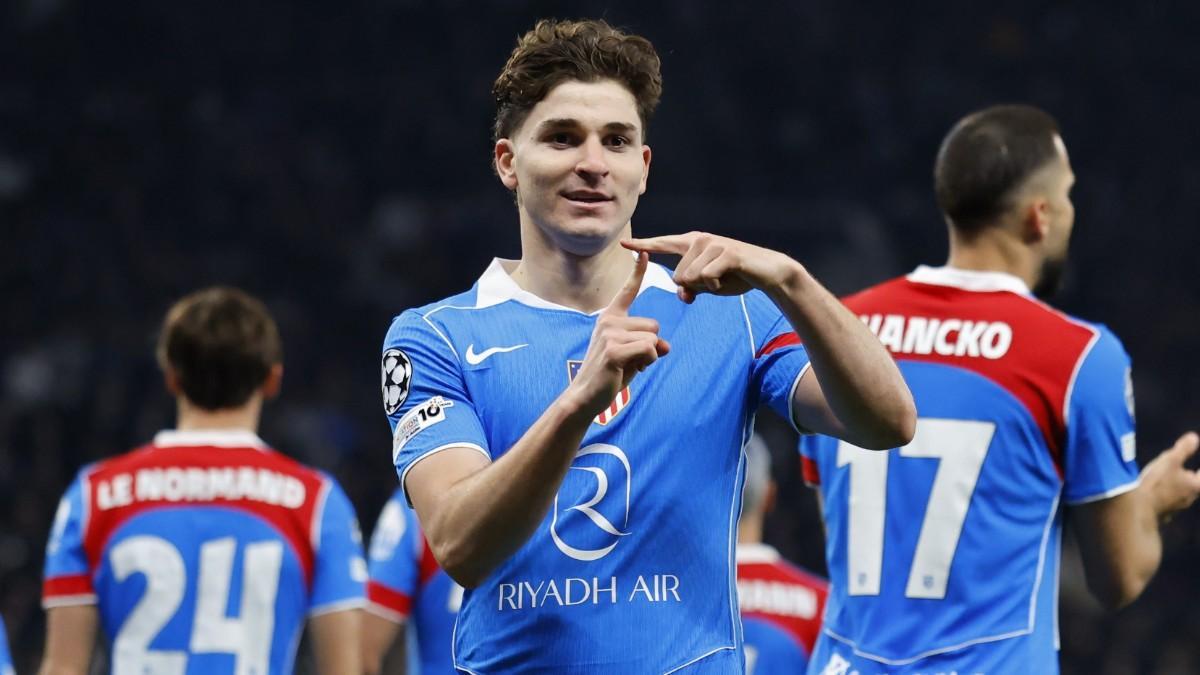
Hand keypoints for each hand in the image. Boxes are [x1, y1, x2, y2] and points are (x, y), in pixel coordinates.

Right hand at [565, 252, 669, 416]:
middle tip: (631, 361)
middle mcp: (608, 321)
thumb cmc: (609, 374)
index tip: (642, 251)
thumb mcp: (633, 356)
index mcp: (610, 317)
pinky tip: (629, 370)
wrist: (586, 396)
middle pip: (654, 325)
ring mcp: (610, 334)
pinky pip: (649, 350)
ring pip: (653, 339)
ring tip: (628, 366)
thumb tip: (666, 346)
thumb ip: (649, 346)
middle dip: (651, 346)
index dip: (637, 272)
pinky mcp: (614, 350)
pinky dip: (647, 363)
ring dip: (649, 357)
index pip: (627, 291)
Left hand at [622, 232, 799, 303]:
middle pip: (678, 276)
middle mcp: (700, 239)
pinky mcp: (727, 252)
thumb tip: (683, 294)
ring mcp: (713, 244)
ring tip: (722, 279)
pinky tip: (727, 280)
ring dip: (705, 287)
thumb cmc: (735, 277)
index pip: (662, 244)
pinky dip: (715, 287)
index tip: (623, 244)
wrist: (766, 273)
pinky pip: (706, 278)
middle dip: (693, 288)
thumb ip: (691, 288)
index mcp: (691, 244)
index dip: (642, 246)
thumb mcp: (708, 286)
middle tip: (714, 282)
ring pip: (690, 278)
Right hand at [1140, 431, 1199, 523]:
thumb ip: (1183, 449)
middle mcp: (1190, 499)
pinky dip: (1166, 497)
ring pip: (1182, 495)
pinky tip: (1157, 494)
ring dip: (1178, 488)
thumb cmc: (1156, 482)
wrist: (1138, 507)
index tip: (1197, 469)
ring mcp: (1177, 508)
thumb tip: (1194, 437)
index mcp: (1195, 486)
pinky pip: (1169, 503)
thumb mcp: (1170, 460)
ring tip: (1170, 481)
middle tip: (1188, 471)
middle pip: (1194, 487)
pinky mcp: (1164, 514)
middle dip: (1191, 479)